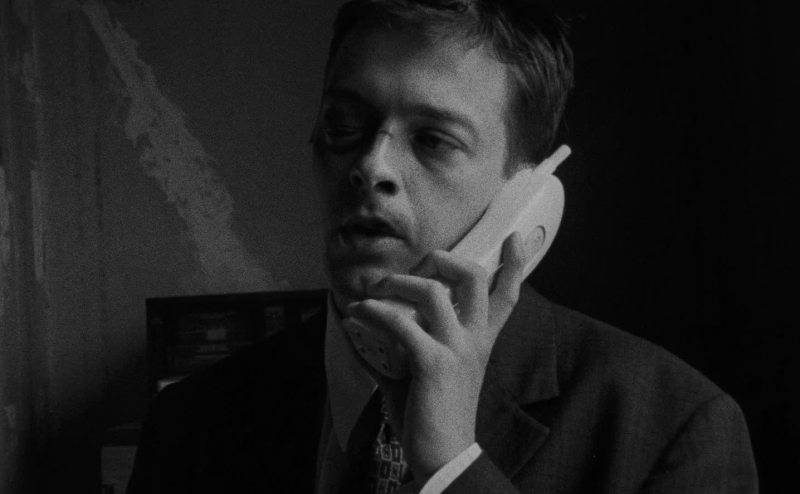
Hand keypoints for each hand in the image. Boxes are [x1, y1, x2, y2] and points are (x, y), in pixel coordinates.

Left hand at [344, 232, 527, 480]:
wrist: (444, 456)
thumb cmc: (435, 415)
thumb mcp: (432, 372)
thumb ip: (408, 347)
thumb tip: (364, 332)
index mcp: (481, 341)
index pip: (507, 296)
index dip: (515, 264)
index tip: (515, 238)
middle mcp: (475, 340)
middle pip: (473, 277)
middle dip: (443, 259)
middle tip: (419, 266)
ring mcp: (456, 350)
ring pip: (431, 291)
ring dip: (397, 284)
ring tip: (375, 292)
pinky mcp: (433, 364)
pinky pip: (399, 324)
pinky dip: (372, 313)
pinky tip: (357, 316)